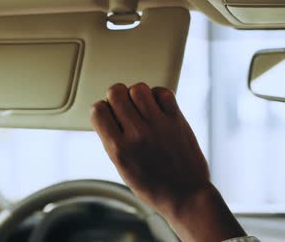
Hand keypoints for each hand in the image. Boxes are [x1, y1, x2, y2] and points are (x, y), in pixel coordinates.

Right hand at [90, 83, 209, 216]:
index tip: (108, 114)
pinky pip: (163, 92)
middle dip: (116, 96)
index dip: (101, 109)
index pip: (98, 110)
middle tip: (124, 107)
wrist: (187, 196)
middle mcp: (137, 134)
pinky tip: (157, 107)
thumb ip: (114, 140)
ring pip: (138, 88)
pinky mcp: (177, 121)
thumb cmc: (153, 187)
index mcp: (119, 149)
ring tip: (141, 106)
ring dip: (137, 94)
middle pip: (116, 92)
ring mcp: (158, 126)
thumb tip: (109, 113)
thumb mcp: (123, 168)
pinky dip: (158, 95)